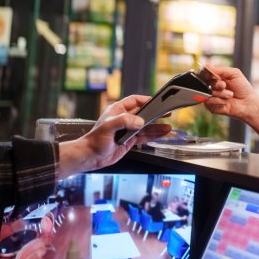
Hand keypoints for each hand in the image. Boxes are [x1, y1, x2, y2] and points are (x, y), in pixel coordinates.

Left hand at [58, 95, 172, 178]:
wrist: (90, 157)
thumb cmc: (94, 141)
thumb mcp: (108, 127)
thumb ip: (124, 121)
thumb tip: (140, 121)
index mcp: (118, 110)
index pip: (135, 101)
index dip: (146, 100)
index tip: (156, 102)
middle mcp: (124, 119)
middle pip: (144, 113)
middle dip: (156, 113)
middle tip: (167, 113)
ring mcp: (128, 130)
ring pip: (146, 126)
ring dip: (157, 127)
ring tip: (168, 127)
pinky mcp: (130, 140)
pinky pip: (145, 136)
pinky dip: (154, 136)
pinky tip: (162, 134)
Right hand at [204, 65, 256, 118]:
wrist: (248, 102)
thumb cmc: (243, 88)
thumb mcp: (235, 74)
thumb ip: (222, 69)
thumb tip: (208, 66)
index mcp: (216, 77)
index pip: (205, 73)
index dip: (206, 74)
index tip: (212, 75)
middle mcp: (212, 87)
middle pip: (205, 83)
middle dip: (217, 84)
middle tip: (224, 85)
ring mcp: (211, 96)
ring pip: (207, 93)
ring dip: (221, 94)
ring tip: (230, 95)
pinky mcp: (211, 106)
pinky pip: (209, 102)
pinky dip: (219, 101)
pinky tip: (226, 102)